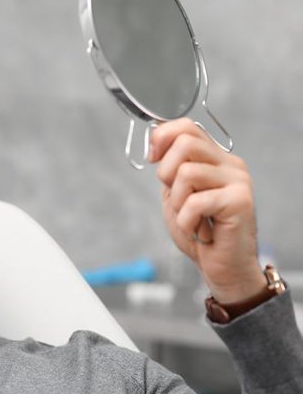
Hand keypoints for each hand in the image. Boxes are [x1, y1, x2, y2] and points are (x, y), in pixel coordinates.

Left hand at [148, 118, 266, 302]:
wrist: (221, 266)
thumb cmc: (199, 232)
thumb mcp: (176, 194)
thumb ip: (170, 169)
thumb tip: (155, 144)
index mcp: (214, 159)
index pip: (186, 127)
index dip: (161, 137)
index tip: (152, 158)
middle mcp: (230, 164)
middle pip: (185, 143)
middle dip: (166, 173)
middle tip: (177, 199)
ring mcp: (238, 181)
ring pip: (187, 172)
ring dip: (177, 203)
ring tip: (191, 218)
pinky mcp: (240, 201)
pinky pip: (195, 202)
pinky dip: (187, 221)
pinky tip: (200, 231)